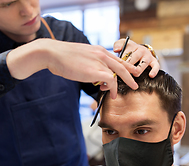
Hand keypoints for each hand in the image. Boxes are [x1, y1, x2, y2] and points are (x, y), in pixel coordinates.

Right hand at [7, 38, 138, 98]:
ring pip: (118, 73)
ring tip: (117, 93)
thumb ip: (88, 62)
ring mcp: (100, 61)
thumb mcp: (79, 57)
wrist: (53, 53)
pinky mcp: (96, 70)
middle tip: (135, 82)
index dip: (124, 65)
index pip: (115, 58)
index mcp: (98, 50)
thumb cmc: (61, 57)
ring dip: (120, 84)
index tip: (130, 70)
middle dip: (131, 74)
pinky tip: (111, 93)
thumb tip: (89, 72)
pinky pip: (111, 80)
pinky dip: (112, 88)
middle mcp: (102, 54)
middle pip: (122, 64)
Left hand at [113, 38, 159, 78]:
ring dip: (139, 69)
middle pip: (135, 58)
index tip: (118, 66)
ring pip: (144, 63)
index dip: (122, 61)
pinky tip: (151, 75)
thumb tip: (116, 49)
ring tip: (135, 74)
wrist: (140, 50)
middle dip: (130, 65)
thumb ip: (118, 45)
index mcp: (133, 46)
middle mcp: (141, 50)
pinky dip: (154, 70)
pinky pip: (156, 66)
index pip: (126, 53)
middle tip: (125, 71)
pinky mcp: (154, 61)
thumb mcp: (122, 44)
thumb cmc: (129, 49)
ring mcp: (148, 56)